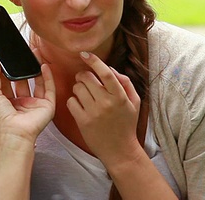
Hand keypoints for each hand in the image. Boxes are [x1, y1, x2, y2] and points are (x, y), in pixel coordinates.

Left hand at [0, 53, 55, 148]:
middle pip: (24, 80)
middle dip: (23, 67)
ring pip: (37, 82)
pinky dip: (48, 77)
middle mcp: (22, 102)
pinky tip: (44, 66)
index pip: (8, 81)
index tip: (7, 55)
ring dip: (36, 68)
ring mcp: (35, 104)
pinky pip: (49, 89)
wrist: (14, 134)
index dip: (8, 68)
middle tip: (23, 52)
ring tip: (34, 54)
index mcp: (7, 101)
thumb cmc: (1, 120)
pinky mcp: (47, 106)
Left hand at [66, 51, 141, 166]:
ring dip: (78, 88)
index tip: (85, 54)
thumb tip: (109, 68)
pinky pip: (71, 102)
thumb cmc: (126, 124)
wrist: (120, 150)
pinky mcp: (83, 121)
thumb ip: (125, 83)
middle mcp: (106, 103)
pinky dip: (73, 101)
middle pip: (86, 78)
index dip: (94, 61)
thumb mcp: (134, 102)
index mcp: (120, 96)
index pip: (105, 73)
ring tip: (84, 95)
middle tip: (84, 80)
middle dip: (83, 76)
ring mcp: (94, 112)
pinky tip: (80, 105)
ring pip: (77, 88)